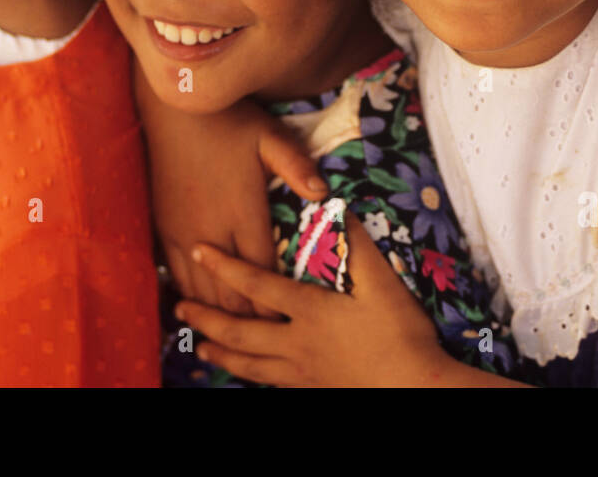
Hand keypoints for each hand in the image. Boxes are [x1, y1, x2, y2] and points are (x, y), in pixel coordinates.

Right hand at [136, 66, 326, 317]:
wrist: (173, 110)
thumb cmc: (228, 121)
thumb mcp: (269, 136)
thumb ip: (297, 167)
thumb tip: (324, 194)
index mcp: (242, 212)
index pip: (262, 271)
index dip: (274, 299)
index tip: (290, 315)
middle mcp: (211, 230)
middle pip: (231, 291)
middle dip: (250, 315)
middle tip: (269, 329)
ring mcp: (183, 232)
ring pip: (201, 290)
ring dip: (219, 312)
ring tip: (238, 327)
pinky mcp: (163, 229)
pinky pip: (175, 275)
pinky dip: (191, 296)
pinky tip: (201, 305)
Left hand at [174, 212, 451, 385]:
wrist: (416, 389)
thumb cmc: (400, 334)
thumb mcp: (382, 282)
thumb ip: (356, 244)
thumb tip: (334, 206)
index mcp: (309, 312)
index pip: (258, 285)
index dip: (226, 265)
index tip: (199, 251)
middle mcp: (297, 343)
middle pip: (241, 332)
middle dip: (207, 319)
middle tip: (181, 308)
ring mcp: (303, 372)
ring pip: (250, 365)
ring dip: (221, 354)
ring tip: (199, 347)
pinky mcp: (314, 390)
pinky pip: (271, 383)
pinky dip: (250, 376)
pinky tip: (248, 374)